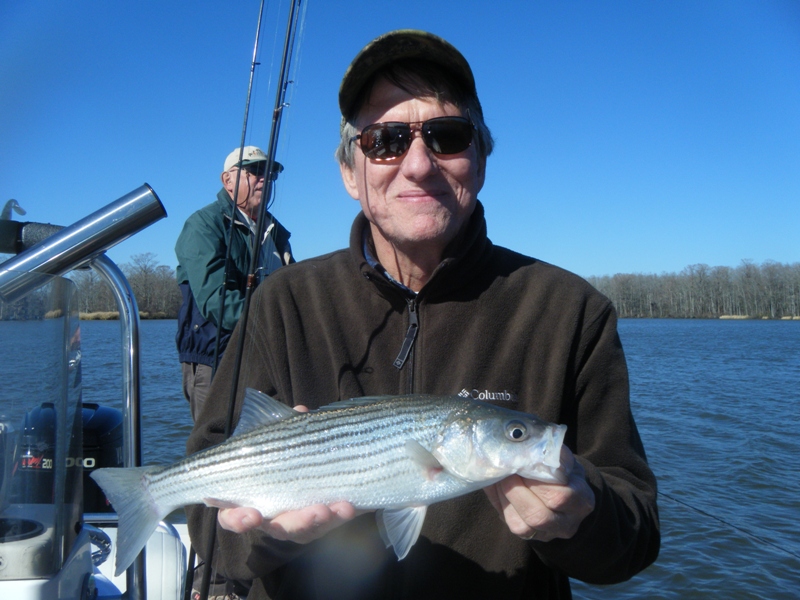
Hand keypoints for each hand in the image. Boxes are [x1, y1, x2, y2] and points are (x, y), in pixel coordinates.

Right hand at [217, 404, 363, 544]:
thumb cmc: (284, 447)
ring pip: (304, 530)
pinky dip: (337, 516)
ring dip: (317, 520)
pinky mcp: (320, 522)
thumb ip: (286, 425)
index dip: (238, 519)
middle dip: (291, 523)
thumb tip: (300, 411)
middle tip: (309, 513)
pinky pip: (328, 525)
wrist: (318, 459)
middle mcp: (270, 516)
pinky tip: (347, 506)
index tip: (251, 514)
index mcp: (248, 498)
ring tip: (328, 508)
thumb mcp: (284, 434)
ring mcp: (296, 521)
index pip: (234, 516)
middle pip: (275, 528)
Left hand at [484, 446, 594, 541]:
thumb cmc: (562, 470)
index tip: (522, 460)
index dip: (536, 480)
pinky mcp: (532, 536)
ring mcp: (550, 533)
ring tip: (500, 476)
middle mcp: (569, 521)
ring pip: (524, 524)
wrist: (566, 492)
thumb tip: (527, 442)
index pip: (560, 495)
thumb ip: (551, 451)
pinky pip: (514, 525)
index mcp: (582, 499)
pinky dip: (501, 503)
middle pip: (540, 515)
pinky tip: (497, 486)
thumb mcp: (563, 458)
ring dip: (506, 497)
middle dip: (516, 490)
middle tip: (506, 468)